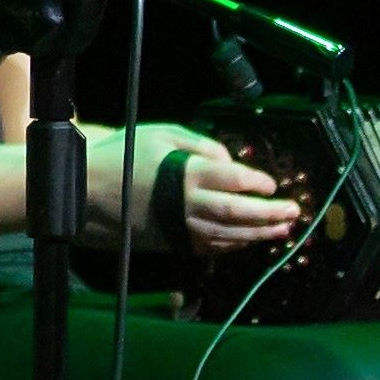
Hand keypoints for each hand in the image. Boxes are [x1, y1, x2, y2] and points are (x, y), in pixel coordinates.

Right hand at [90, 118, 303, 249]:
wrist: (86, 191)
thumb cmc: (124, 155)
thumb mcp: (161, 134)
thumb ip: (199, 144)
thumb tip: (229, 160)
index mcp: (186, 172)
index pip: (233, 178)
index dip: (258, 182)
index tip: (272, 184)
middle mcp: (187, 202)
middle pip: (238, 210)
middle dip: (269, 213)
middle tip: (293, 212)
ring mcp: (180, 226)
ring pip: (228, 233)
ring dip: (258, 233)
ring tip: (282, 230)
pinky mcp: (172, 242)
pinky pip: (209, 245)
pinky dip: (233, 244)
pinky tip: (249, 240)